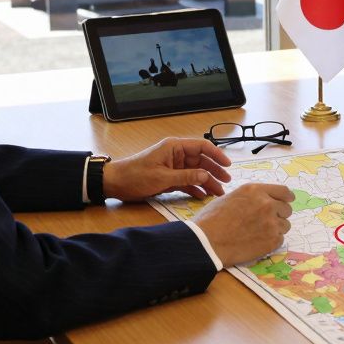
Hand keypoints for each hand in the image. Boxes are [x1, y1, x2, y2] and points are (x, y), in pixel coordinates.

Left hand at [102, 138, 232, 201]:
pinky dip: (195, 188)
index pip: (201, 147)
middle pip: (201, 161)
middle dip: (214, 171)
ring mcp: (173, 166)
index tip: (228, 165)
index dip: (216, 155)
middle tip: (226, 183)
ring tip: (217, 193)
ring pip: (195, 173)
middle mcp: (176, 155)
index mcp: (174, 147)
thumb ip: (185, 176)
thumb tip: (206, 175)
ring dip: (206, 182)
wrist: (115, 183)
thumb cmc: (135, 175)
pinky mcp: (169, 177)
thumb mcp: (162, 177)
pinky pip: (187, 181)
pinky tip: (202, 196)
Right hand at [193, 183, 294, 266]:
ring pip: (285, 225)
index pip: (284, 191)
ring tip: (259, 233)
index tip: (288, 201)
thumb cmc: (211, 219)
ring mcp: (271, 223)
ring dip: (276, 228)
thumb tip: (260, 200)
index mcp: (255, 190)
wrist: (207, 242)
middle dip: (279, 214)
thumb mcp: (230, 197)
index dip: (287, 197)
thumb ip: (250, 197)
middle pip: (287, 209)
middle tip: (267, 221)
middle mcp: (266, 204)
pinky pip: (280, 239)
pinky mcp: (272, 241)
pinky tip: (257, 242)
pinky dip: (272, 241)